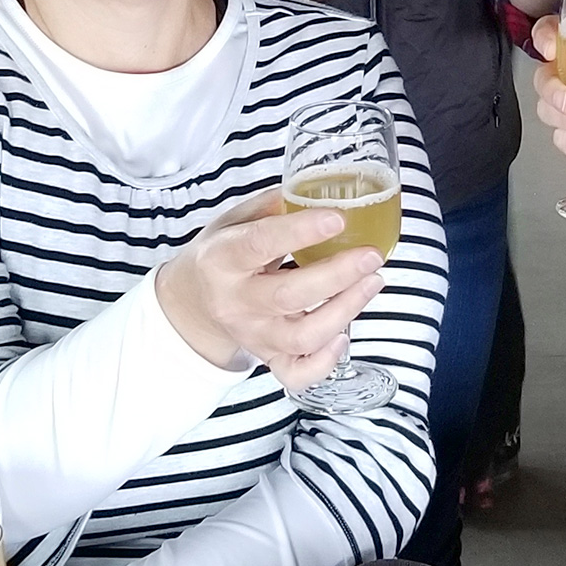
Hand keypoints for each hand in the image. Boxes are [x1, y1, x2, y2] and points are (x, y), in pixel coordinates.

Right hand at [153, 189, 383, 391]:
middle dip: (337, 275)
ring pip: (301, 337)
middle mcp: (236, 302)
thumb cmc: (221, 256)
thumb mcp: (234, 221)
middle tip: (371, 254)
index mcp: (222, 260)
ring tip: (372, 281)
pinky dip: (325, 362)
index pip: (259, 244)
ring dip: (345, 311)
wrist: (192, 304)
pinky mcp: (267, 358)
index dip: (301, 231)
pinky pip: (297, 375)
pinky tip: (344, 336)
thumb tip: (318, 191)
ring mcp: (253, 335)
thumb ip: (273, 206)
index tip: (337, 218)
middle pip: (288, 296)